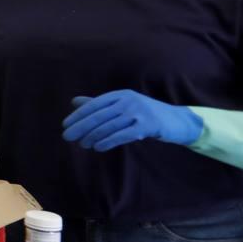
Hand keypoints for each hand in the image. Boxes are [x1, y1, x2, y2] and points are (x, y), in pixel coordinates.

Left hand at [62, 90, 202, 151]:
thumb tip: (74, 101)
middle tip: (67, 137)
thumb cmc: (145, 114)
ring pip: (109, 126)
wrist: (177, 121)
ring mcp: (139, 112)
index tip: (65, 125)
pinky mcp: (148, 125)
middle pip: (99, 115)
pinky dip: (108, 141)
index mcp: (120, 94)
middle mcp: (128, 101)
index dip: (78, 115)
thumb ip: (99, 104)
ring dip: (92, 136)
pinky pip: (123, 135)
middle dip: (81, 127)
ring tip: (83, 144)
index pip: (94, 104)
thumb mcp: (122, 105)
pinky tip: (98, 147)